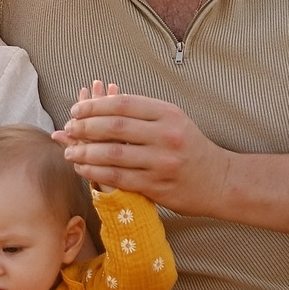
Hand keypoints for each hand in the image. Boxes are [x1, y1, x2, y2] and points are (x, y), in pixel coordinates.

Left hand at [60, 82, 232, 215]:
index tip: (76, 110)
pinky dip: (95, 171)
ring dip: (84, 151)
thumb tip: (98, 105)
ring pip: (112, 153)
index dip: (93, 106)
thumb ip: (140, 114)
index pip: (121, 103)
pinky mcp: (157, 186)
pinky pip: (117, 177)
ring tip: (69, 150)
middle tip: (68, 128)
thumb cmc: (190, 147)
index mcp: (168, 113)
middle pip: (114, 126)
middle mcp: (165, 135)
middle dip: (84, 127)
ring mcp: (161, 162)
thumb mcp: (172, 121)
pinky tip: (82, 168)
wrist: (219, 180)